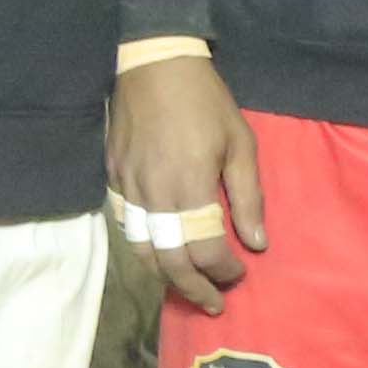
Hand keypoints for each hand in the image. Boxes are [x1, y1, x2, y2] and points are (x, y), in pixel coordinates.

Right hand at [113, 55, 265, 311]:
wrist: (153, 64)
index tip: (239, 273)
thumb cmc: (205, 102)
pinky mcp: (111, 179)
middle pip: (168, 262)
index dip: (222, 270)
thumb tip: (256, 243)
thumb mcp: (240, 143)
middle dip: (193, 288)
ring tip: (186, 285)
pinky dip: (143, 248)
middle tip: (213, 304)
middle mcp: (153, 196)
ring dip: (164, 275)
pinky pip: (124, 226)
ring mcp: (127, 189)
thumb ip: (248, 197)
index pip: (203, 251)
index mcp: (189, 188)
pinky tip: (159, 252)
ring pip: (140, 250)